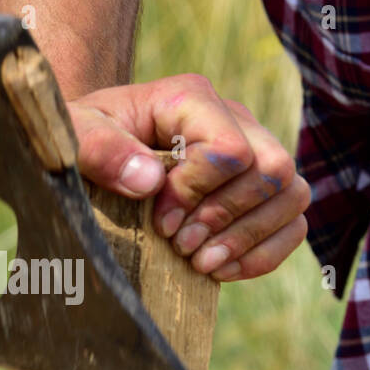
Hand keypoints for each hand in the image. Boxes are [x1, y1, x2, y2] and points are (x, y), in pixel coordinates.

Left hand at [68, 74, 309, 280]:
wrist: (96, 150)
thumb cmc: (85, 141)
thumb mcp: (75, 138)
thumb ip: (101, 150)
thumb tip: (148, 181)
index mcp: (191, 99)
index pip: (229, 149)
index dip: (198, 193)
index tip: (160, 222)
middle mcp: (235, 119)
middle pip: (273, 171)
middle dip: (226, 219)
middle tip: (182, 247)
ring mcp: (254, 154)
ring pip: (293, 195)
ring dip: (249, 239)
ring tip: (201, 263)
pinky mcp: (260, 192)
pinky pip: (294, 223)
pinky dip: (263, 254)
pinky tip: (220, 270)